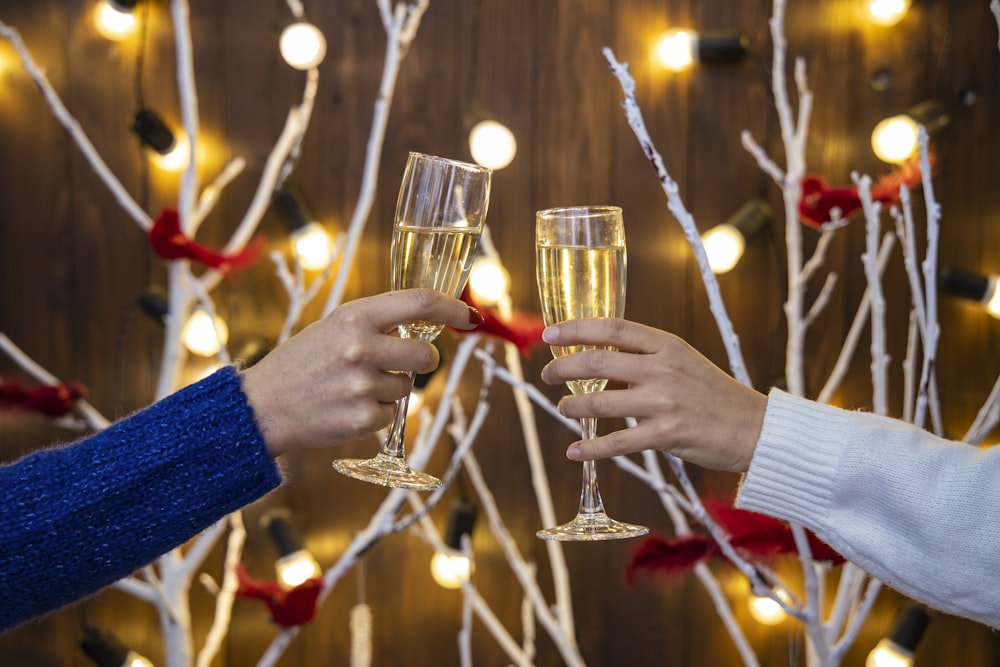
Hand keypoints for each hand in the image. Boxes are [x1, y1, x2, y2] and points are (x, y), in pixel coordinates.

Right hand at [241, 289, 483, 457]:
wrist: (261, 407)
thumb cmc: (301, 363)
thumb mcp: (333, 328)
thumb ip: (376, 324)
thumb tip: (426, 324)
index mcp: (354, 316)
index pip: (419, 302)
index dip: (452, 308)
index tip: (471, 316)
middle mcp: (361, 347)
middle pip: (426, 354)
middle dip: (421, 360)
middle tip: (398, 363)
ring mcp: (363, 385)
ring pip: (407, 388)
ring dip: (389, 389)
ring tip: (351, 388)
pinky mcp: (363, 418)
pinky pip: (390, 414)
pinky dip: (374, 414)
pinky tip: (344, 407)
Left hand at [539, 318, 766, 471]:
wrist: (754, 429)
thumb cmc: (713, 395)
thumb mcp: (683, 363)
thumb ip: (645, 360)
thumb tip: (599, 364)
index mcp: (667, 345)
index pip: (613, 328)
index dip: (576, 329)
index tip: (550, 334)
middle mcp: (663, 369)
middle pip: (598, 362)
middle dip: (563, 368)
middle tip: (547, 375)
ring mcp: (664, 402)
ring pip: (601, 401)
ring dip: (573, 405)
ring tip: (563, 407)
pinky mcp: (666, 435)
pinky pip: (618, 442)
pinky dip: (591, 448)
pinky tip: (574, 451)